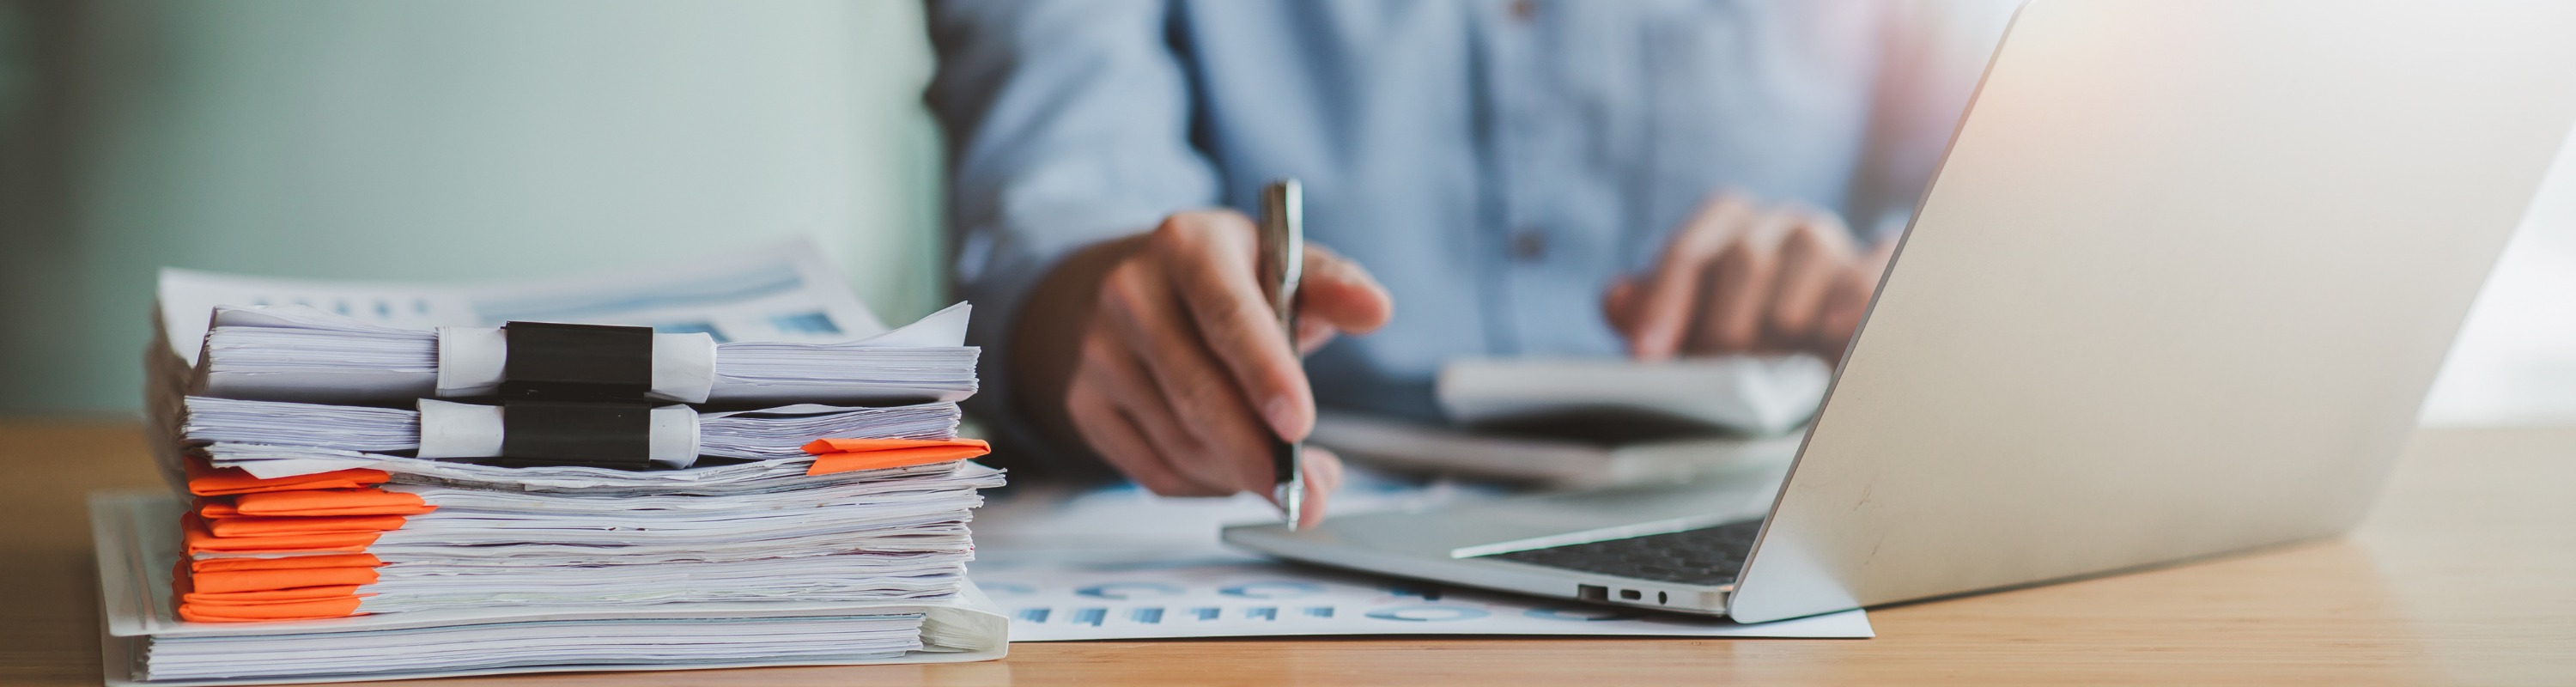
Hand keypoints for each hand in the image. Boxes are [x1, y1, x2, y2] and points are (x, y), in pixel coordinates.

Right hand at [1012, 209, 1392, 527]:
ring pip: (1179, 441)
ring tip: (1288, 476)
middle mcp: (1130, 293)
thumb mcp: (1283, 263)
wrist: (1138, 287)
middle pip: (1198, 392)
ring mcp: (1098, 352)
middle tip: (1311, 494)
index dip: (1264, 374)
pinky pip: (1154, 470)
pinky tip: (1236, 470)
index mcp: (1187, 244)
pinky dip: (1207, 485)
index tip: (1300, 426)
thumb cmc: (1229, 281)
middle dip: (1260, 455)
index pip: (1227, 315)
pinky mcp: (1084, 402)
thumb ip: (1333, 288)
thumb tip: (1376, 310)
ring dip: (1242, 475)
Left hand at [1603, 191, 1893, 360]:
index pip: (1691, 249)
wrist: (1834, 355)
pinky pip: (1872, 265)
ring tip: (1776, 363)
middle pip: (1747, 254)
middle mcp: (1783, 223)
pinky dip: (1855, 292)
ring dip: (1785, 314)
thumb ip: (1650, 315)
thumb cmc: (1751, 344)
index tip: (1647, 356)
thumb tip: (1617, 300)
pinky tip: (1836, 331)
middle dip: (1725, 324)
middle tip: (1719, 375)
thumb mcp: (1694, 334)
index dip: (1665, 301)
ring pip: (1810, 247)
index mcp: (1731, 226)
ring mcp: (1836, 241)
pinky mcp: (1884, 267)